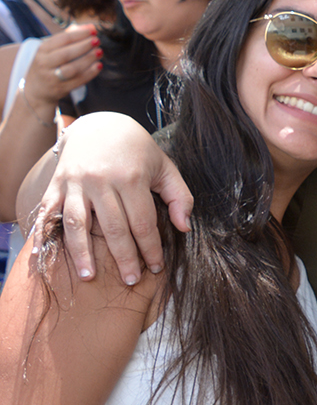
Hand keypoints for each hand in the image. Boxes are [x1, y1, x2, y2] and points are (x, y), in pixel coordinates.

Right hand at [20, 25, 100, 110]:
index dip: (79, 34)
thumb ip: (69, 37)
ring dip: (88, 59)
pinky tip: (99, 65)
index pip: (61, 40)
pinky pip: (78, 81)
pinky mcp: (61, 89)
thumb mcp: (51, 50)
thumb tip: (90, 27)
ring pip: (72, 68)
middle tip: (97, 41)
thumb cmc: (48, 64)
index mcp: (41, 51)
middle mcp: (44, 64)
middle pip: (66, 54)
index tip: (93, 31)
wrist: (35, 90)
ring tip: (100, 52)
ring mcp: (52, 78)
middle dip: (84, 46)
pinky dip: (90, 73)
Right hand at [40, 111, 191, 284]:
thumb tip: (184, 228)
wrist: (101, 125)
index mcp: (132, 178)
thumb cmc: (138, 151)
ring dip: (82, 253)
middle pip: (113, 228)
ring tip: (89, 276)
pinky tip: (44, 256)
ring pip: (78, 223)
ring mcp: (76, 183)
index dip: (151, 248)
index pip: (143, 222)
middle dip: (123, 257)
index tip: (156, 266)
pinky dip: (45, 234)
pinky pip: (49, 212)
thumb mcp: (165, 167)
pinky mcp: (56, 184)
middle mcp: (101, 181)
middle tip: (130, 280)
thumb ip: (179, 197)